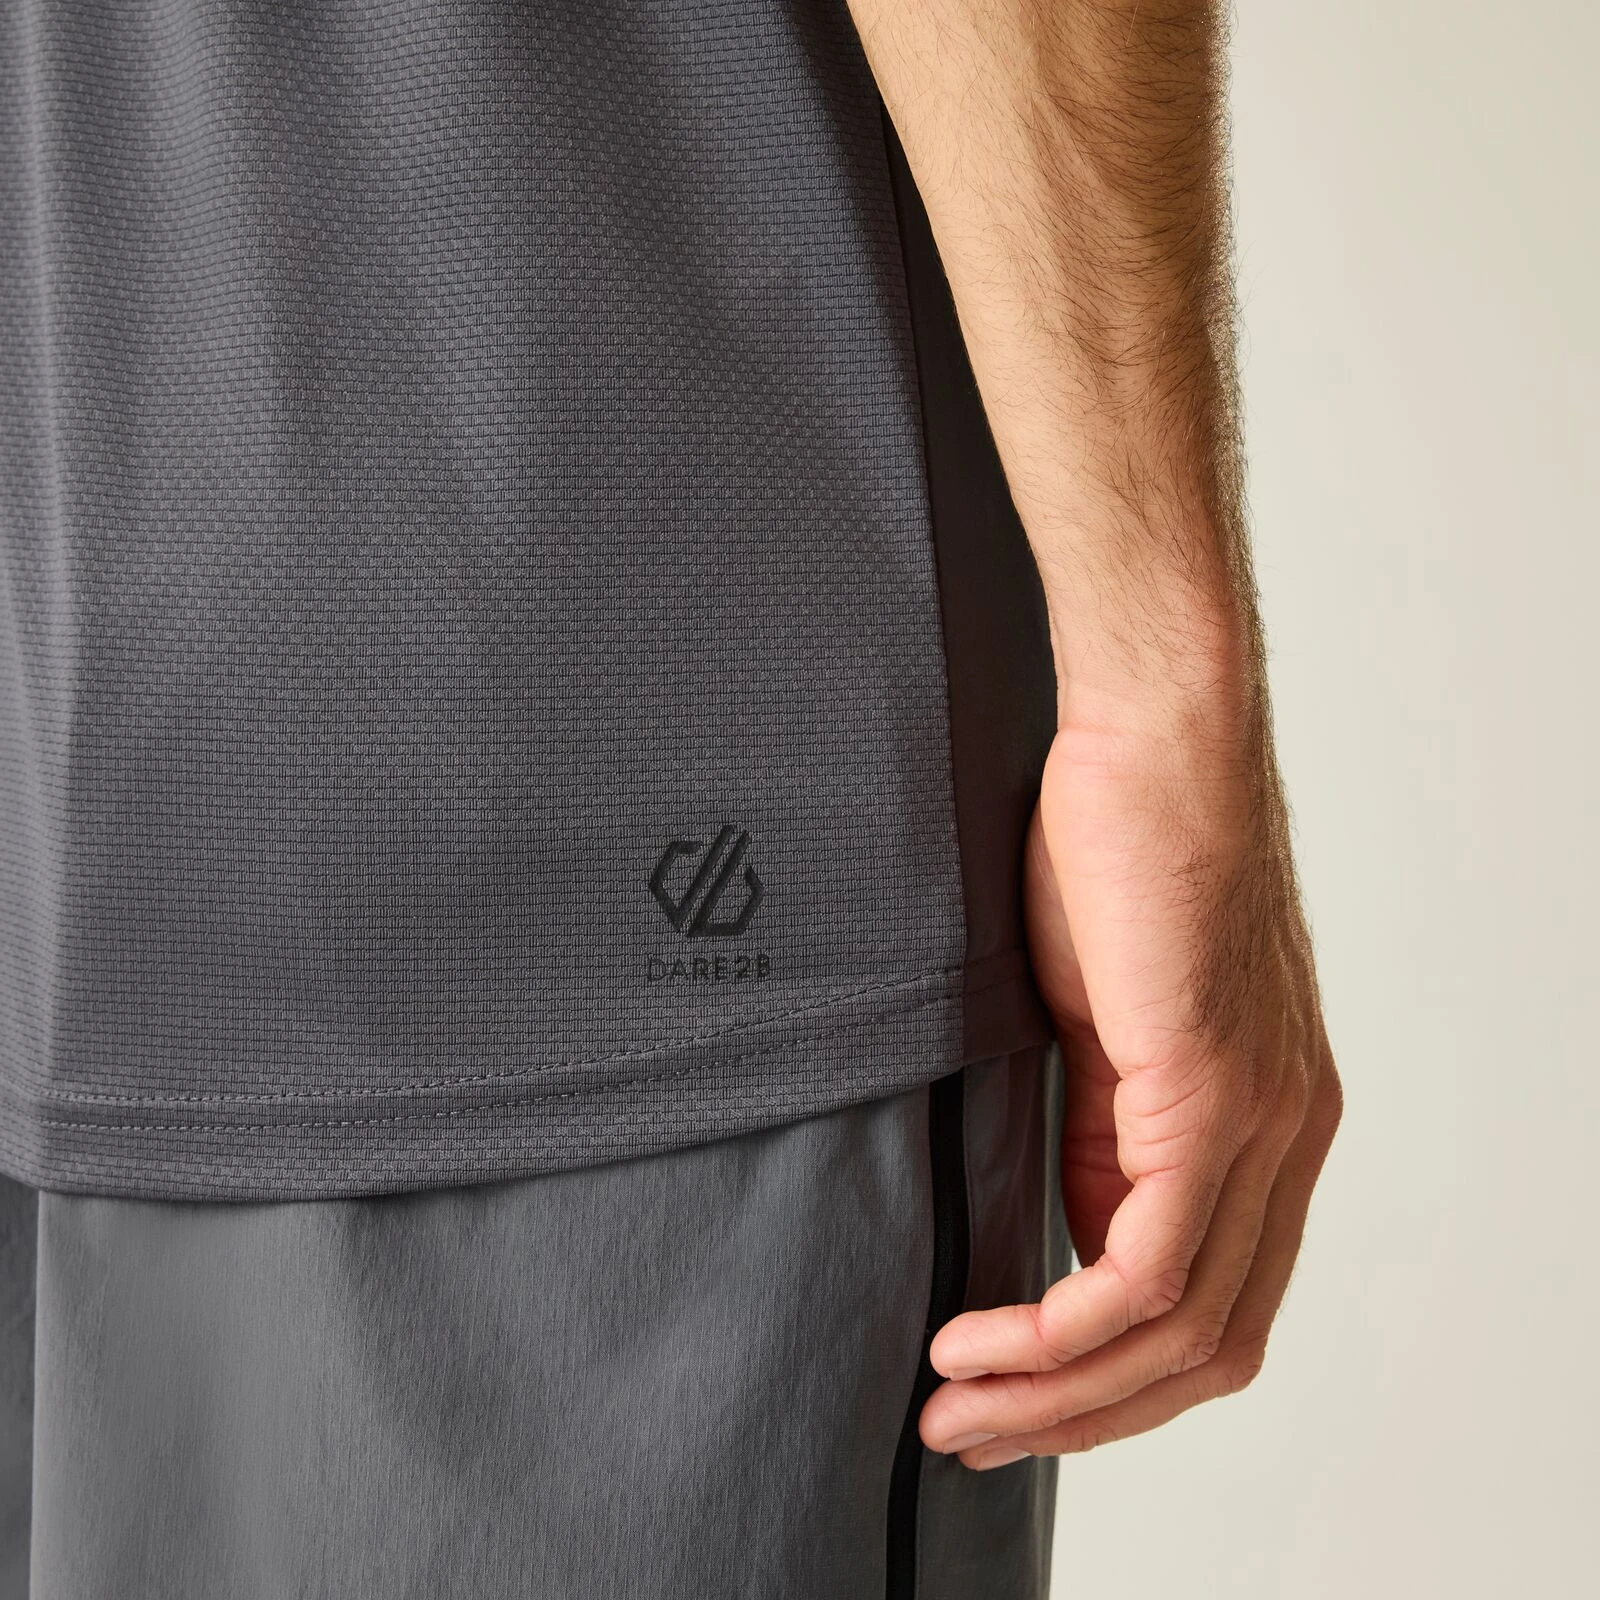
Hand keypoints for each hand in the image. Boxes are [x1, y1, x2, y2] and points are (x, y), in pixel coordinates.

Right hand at [919, 705, 1341, 1466]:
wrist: (1153, 737)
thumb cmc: (1112, 852)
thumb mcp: (1101, 1022)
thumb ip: (1104, 1133)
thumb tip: (1078, 1239)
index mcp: (1269, 1125)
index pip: (1212, 1308)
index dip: (1110, 1383)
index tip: (1003, 1398)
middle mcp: (1289, 1141)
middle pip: (1208, 1352)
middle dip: (1080, 1419)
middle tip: (967, 1438)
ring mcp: (1265, 1123)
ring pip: (1181, 1333)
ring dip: (1057, 1396)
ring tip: (953, 1410)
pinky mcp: (1218, 1094)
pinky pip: (1150, 1269)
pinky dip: (1060, 1332)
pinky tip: (978, 1339)